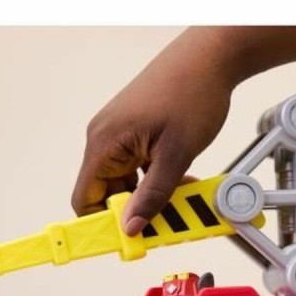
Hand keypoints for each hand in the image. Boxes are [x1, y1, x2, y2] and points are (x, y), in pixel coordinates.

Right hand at [72, 30, 233, 235]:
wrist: (211, 55)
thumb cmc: (191, 92)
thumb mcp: (175, 154)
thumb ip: (152, 195)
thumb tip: (131, 226)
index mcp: (104, 143)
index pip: (85, 199)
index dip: (102, 224)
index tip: (126, 240)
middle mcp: (104, 137)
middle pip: (106, 193)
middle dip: (134, 211)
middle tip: (164, 222)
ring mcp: (119, 132)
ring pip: (125, 181)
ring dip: (149, 195)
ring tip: (179, 199)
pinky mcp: (134, 130)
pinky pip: (137, 165)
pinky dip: (155, 178)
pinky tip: (179, 180)